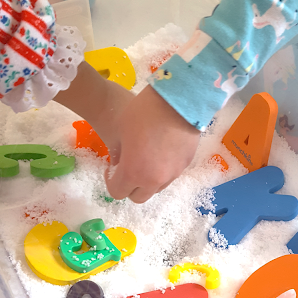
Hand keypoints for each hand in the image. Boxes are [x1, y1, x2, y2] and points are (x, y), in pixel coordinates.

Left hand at [105, 85, 200, 202]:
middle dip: (130, 185)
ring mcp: (172, 174)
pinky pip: (170, 174)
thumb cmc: (143, 112)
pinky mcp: (185, 164)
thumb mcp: (120, 131)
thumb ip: (117, 153)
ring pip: (156, 187)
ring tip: (147, 156)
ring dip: (148, 179)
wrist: (179, 100)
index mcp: (133, 173)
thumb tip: (119, 164)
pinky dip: (163, 168)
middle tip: (128, 166)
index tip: (113, 166)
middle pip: (138, 197)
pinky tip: (162, 148)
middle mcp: (154, 180)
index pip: (117, 192)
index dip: (111, 180)